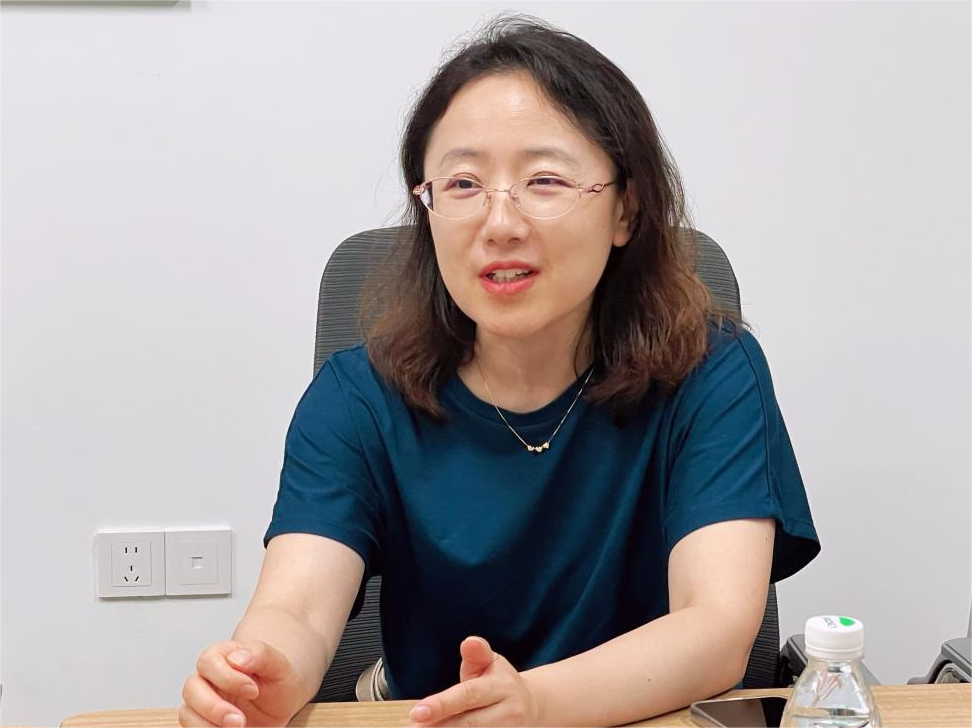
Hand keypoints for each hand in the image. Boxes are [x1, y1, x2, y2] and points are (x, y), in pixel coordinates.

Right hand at [179, 640, 303, 727]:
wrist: (282, 701)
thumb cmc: (278, 679)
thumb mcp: (279, 665)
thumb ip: (260, 655)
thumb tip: (236, 658)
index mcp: (222, 656)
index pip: (209, 661)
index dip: (228, 678)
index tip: (254, 691)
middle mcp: (207, 678)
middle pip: (191, 688)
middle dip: (214, 707)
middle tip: (240, 721)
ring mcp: (202, 702)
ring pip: (186, 713)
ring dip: (207, 725)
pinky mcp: (203, 722)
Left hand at [403, 636, 545, 727]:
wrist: (532, 707)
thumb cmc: (500, 681)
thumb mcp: (492, 662)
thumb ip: (477, 654)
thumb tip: (468, 642)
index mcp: (503, 686)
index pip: (469, 695)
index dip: (442, 704)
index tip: (417, 712)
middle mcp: (509, 712)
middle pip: (469, 723)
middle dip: (438, 727)